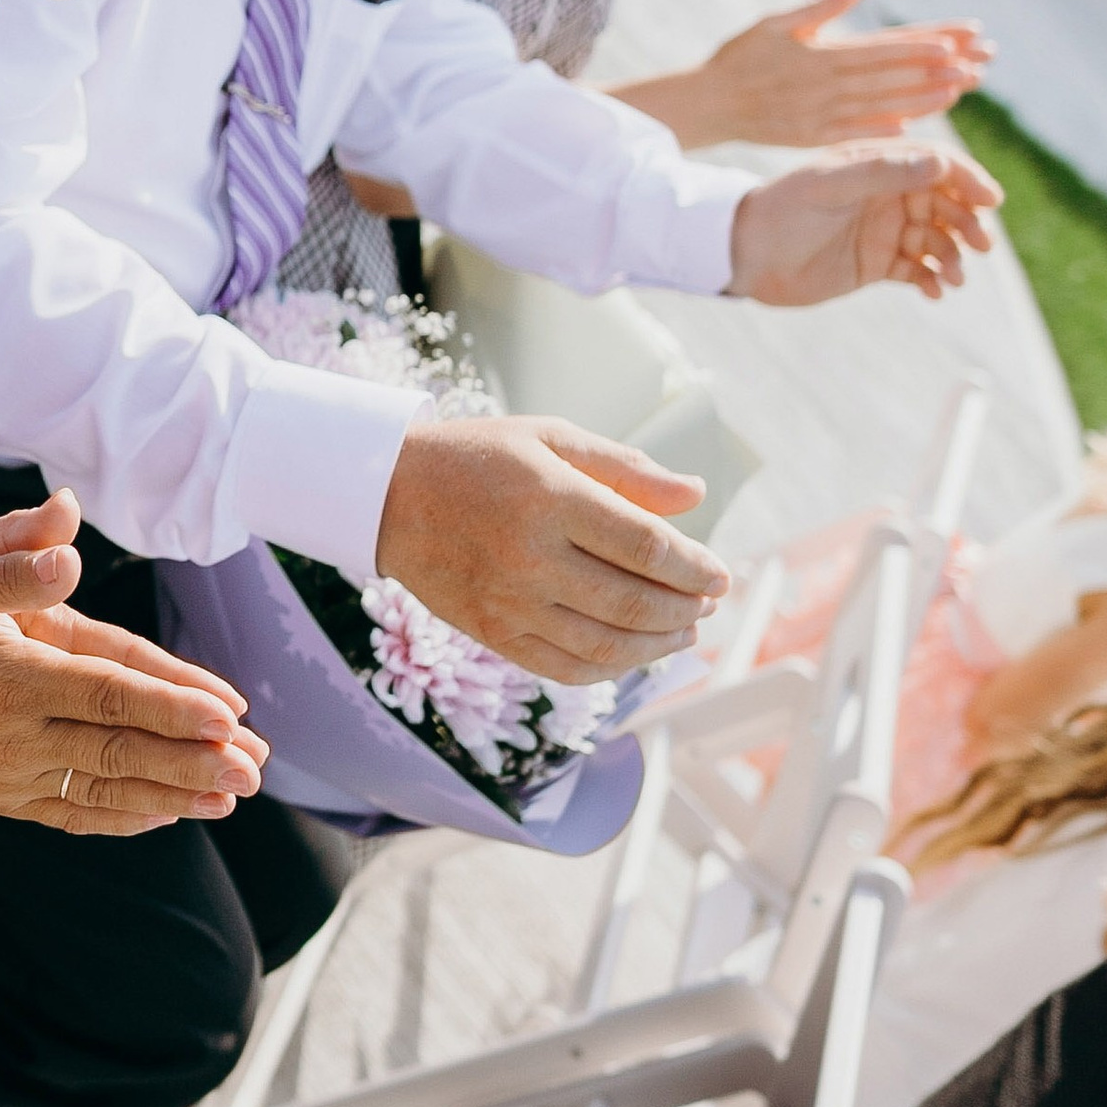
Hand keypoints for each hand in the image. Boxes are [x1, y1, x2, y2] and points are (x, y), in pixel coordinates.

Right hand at [0, 488, 267, 835]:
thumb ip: (9, 560)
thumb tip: (66, 542)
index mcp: (11, 675)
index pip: (108, 692)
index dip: (171, 704)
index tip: (229, 715)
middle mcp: (14, 735)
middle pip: (120, 749)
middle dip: (193, 760)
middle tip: (254, 768)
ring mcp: (9, 775)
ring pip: (106, 789)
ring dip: (174, 795)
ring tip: (231, 797)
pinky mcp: (3, 797)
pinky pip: (74, 813)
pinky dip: (125, 817)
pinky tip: (169, 814)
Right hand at [374, 412, 727, 682]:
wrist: (386, 495)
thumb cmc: (477, 458)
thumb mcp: (550, 438)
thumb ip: (625, 467)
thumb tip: (695, 495)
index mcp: (551, 498)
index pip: (647, 546)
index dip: (695, 567)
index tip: (720, 574)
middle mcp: (531, 556)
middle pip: (634, 602)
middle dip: (686, 608)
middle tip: (708, 602)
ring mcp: (509, 602)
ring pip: (606, 645)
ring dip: (659, 644)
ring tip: (683, 630)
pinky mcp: (491, 633)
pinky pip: (566, 667)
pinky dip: (611, 666)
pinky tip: (633, 651)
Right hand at [687, 0, 991, 145]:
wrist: (708, 104)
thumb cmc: (741, 57)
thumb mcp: (778, 22)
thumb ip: (825, 3)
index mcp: (824, 54)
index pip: (885, 47)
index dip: (924, 43)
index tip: (960, 39)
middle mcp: (829, 86)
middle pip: (895, 76)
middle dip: (941, 68)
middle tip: (981, 63)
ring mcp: (825, 116)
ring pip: (887, 105)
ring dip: (927, 96)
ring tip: (963, 88)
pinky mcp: (816, 137)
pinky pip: (861, 133)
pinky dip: (891, 127)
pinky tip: (919, 122)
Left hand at [729, 140, 1001, 304]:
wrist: (745, 252)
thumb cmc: (782, 207)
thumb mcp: (830, 184)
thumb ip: (882, 173)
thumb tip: (939, 164)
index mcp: (878, 164)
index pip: (937, 166)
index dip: (967, 180)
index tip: (990, 200)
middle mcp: (887, 195)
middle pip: (946, 205)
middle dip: (968, 223)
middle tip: (980, 244)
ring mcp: (884, 230)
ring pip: (937, 241)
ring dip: (953, 256)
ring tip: (954, 276)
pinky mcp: (876, 264)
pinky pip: (917, 271)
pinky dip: (932, 281)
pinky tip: (935, 292)